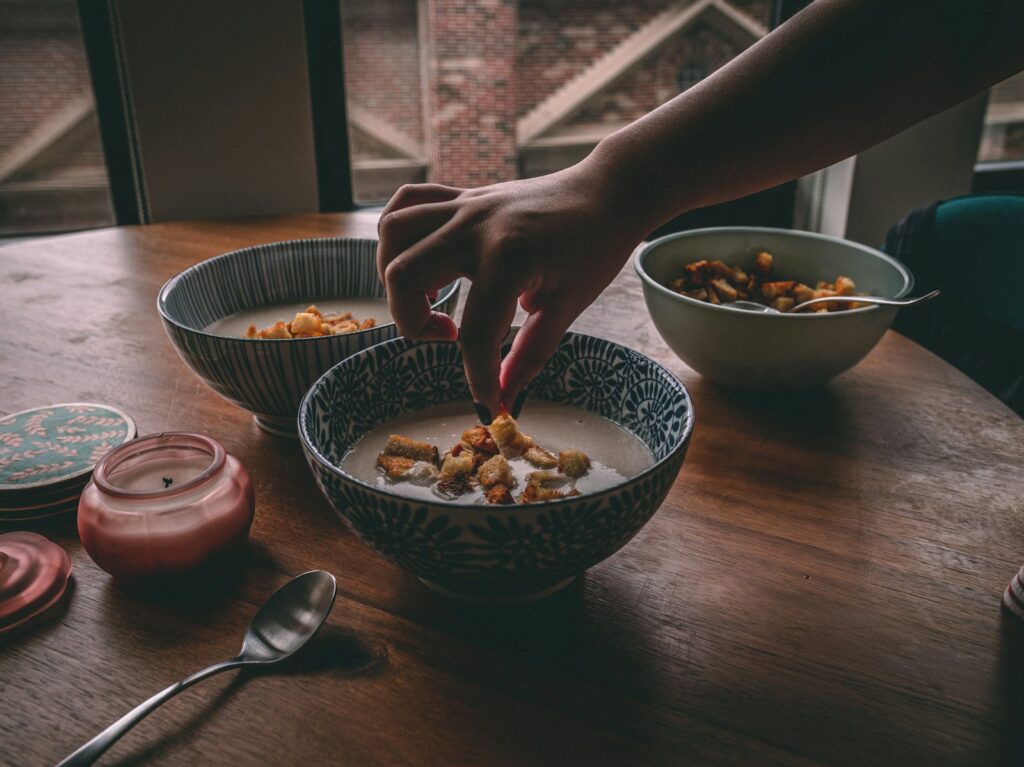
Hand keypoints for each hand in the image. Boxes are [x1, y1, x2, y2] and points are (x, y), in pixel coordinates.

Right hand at [376, 158, 646, 420]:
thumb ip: (529, 354)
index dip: (478, 379)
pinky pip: (406, 202)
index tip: (488, 403)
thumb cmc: (595, 248)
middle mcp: (476, 227)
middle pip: (405, 277)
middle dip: (413, 323)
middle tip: (448, 336)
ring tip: (428, 298)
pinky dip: (398, 233)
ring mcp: (464, 206)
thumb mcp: (567, 307)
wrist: (607, 194)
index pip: (475, 333)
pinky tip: (417, 259)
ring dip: (396, 276)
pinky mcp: (461, 196)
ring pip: (394, 235)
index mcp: (509, 258)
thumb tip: (502, 397)